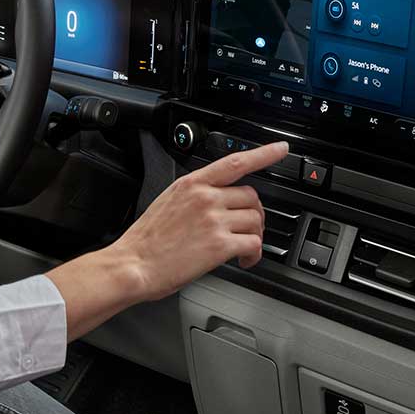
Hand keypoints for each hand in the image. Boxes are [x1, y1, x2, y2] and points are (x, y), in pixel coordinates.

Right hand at [44, 141, 288, 339]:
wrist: (133, 265)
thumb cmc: (146, 241)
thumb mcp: (168, 202)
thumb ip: (195, 195)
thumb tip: (218, 201)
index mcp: (192, 184)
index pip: (235, 162)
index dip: (263, 153)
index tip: (281, 148)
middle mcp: (205, 197)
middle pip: (251, 197)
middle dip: (253, 215)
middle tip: (246, 230)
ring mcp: (213, 220)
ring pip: (255, 221)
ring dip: (254, 237)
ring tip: (242, 250)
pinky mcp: (219, 245)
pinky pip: (253, 244)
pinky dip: (254, 254)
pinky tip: (243, 260)